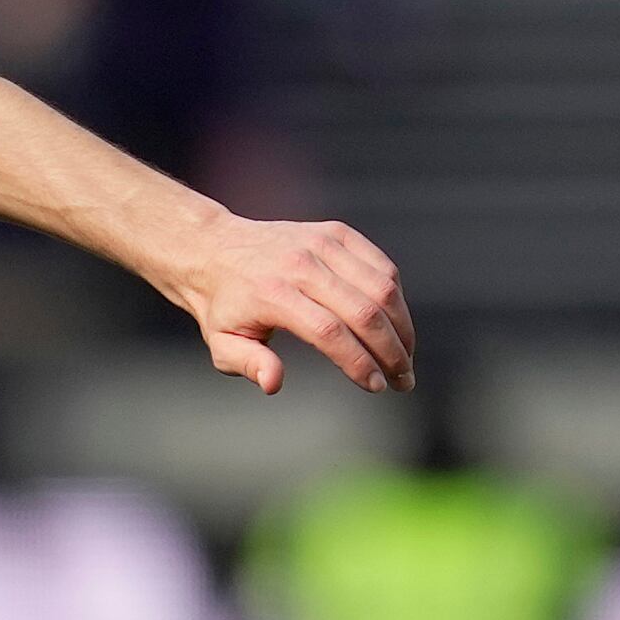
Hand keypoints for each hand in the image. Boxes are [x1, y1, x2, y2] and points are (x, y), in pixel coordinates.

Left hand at [160, 211, 414, 394]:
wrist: (213, 248)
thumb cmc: (222, 305)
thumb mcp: (222, 343)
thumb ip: (248, 364)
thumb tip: (274, 383)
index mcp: (273, 294)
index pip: (329, 332)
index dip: (359, 362)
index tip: (377, 386)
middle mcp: (300, 264)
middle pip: (364, 311)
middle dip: (392, 351)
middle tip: (403, 380)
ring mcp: (321, 243)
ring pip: (382, 286)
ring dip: (402, 326)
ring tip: (406, 356)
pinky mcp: (336, 232)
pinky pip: (381, 265)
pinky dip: (396, 297)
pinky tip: (397, 323)